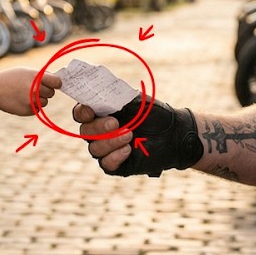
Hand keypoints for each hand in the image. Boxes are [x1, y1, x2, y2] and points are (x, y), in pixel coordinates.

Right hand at [0, 68, 60, 115]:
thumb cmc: (10, 78)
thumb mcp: (25, 71)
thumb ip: (40, 75)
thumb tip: (56, 80)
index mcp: (36, 77)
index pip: (57, 82)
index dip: (56, 83)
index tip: (54, 83)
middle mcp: (36, 90)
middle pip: (52, 93)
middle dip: (46, 91)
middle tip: (35, 88)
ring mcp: (32, 102)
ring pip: (45, 102)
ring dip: (39, 99)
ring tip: (26, 94)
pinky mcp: (28, 111)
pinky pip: (38, 109)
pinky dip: (33, 106)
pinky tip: (22, 100)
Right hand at [74, 94, 202, 176]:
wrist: (174, 133)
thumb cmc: (154, 114)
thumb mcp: (135, 101)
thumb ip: (115, 97)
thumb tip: (99, 90)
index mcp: (101, 113)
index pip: (81, 113)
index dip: (82, 112)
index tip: (90, 111)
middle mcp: (100, 132)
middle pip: (85, 132)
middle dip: (98, 127)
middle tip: (116, 123)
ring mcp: (107, 149)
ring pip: (94, 149)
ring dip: (110, 142)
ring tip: (129, 135)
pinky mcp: (117, 164)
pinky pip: (106, 164)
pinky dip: (114, 156)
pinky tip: (128, 150)